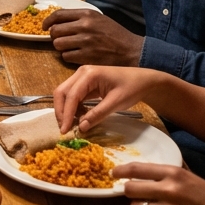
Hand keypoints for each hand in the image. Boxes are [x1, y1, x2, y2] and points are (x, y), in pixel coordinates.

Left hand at [44, 9, 143, 65]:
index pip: (58, 15)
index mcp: (87, 14)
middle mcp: (84, 26)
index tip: (44, 26)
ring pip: (58, 45)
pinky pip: (66, 57)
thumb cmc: (115, 35)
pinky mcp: (86, 56)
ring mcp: (85, 42)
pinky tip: (76, 56)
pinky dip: (68, 57)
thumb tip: (59, 21)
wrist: (131, 51)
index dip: (48, 21)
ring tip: (70, 48)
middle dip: (55, 36)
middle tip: (61, 40)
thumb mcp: (99, 19)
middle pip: (55, 31)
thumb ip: (80, 18)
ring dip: (61, 48)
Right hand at [53, 63, 168, 134]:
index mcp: (89, 74)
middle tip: (65, 129)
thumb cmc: (132, 88)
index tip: (65, 130)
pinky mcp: (85, 83)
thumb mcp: (116, 103)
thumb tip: (81, 128)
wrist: (143, 81)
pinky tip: (80, 117)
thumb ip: (97, 114)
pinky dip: (73, 108)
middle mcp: (81, 73)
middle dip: (61, 111)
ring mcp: (82, 77)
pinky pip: (73, 96)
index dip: (66, 114)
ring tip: (73, 125)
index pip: (71, 95)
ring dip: (66, 110)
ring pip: (65, 94)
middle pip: (61, 92)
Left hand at [119, 163, 204, 204]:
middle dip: (128, 192)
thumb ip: (164, 176)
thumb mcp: (188, 177)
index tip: (113, 173)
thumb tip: (136, 175)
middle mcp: (169, 191)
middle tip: (134, 194)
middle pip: (130, 189)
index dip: (120, 171)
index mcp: (174, 173)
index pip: (137, 169)